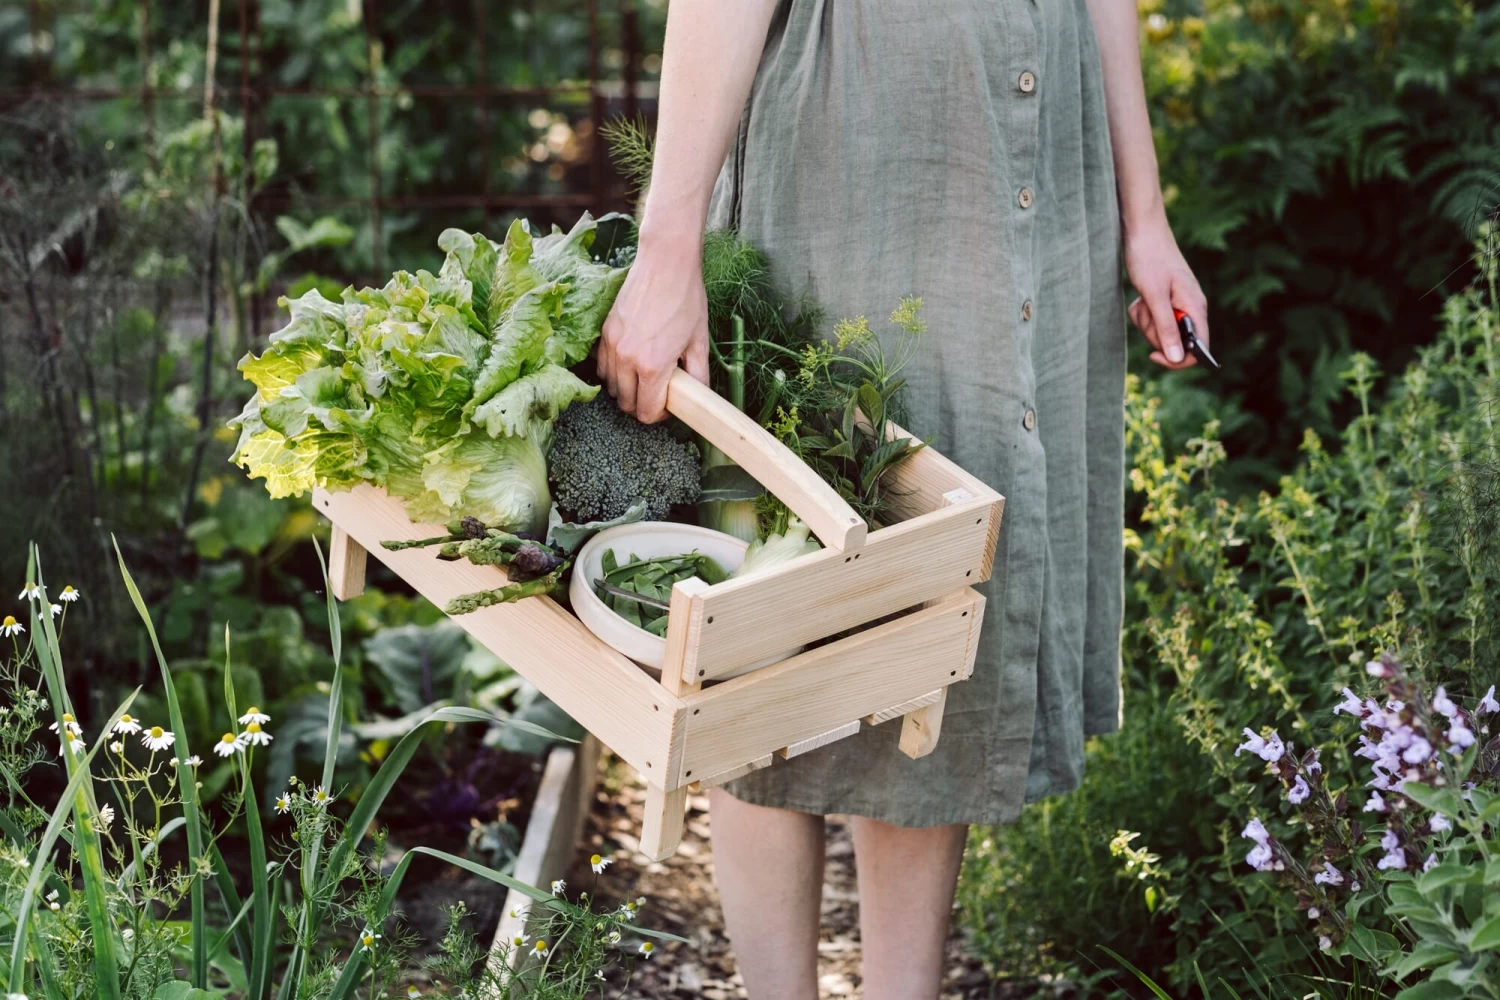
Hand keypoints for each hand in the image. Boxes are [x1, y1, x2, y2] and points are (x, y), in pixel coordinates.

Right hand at [597, 232, 710, 421]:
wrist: (666, 263)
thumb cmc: (686, 298)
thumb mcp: (699, 341)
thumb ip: (697, 375)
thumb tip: (699, 397)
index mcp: (652, 366)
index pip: (646, 411)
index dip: (659, 415)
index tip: (668, 406)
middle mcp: (627, 359)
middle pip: (626, 404)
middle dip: (642, 405)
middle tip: (658, 394)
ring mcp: (613, 345)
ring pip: (612, 387)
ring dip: (627, 390)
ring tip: (645, 378)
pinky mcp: (605, 332)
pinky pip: (602, 366)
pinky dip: (613, 373)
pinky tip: (630, 365)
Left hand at [1123, 213, 1209, 369]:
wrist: (1142, 231)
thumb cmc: (1149, 258)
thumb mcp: (1154, 296)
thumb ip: (1166, 327)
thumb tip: (1177, 358)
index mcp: (1195, 307)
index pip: (1199, 348)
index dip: (1178, 359)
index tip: (1155, 354)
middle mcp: (1191, 308)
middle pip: (1175, 342)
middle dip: (1155, 333)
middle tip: (1146, 310)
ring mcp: (1178, 304)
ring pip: (1161, 331)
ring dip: (1146, 321)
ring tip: (1142, 300)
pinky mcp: (1166, 300)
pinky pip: (1154, 319)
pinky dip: (1143, 313)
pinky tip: (1140, 298)